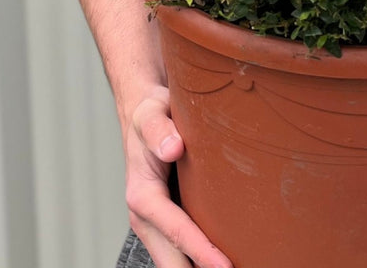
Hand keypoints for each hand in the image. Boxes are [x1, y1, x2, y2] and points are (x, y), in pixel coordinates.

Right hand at [126, 86, 232, 267]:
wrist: (143, 114)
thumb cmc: (151, 113)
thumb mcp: (152, 113)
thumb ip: (160, 129)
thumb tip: (172, 148)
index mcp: (142, 195)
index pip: (175, 230)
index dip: (200, 251)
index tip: (224, 266)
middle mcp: (146, 216)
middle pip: (172, 260)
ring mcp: (155, 224)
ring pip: (174, 261)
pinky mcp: (166, 222)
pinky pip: (179, 251)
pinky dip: (196, 261)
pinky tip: (219, 262)